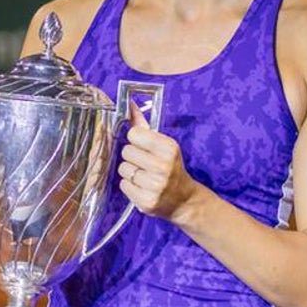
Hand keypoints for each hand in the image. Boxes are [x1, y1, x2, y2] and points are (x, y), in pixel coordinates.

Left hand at [117, 103, 198, 221]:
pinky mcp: (147, 201)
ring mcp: (155, 185)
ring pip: (123, 168)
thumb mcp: (162, 145)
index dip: (136, 140)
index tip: (144, 147)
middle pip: (126, 151)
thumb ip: (143, 125)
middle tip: (145, 164)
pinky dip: (130, 186)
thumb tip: (128, 104)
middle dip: (132, 157)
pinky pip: (123, 185)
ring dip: (130, 172)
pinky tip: (142, 187)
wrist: (183, 199)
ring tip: (144, 176)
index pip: (134, 134)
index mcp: (169, 148)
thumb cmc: (169, 167)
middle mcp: (163, 166)